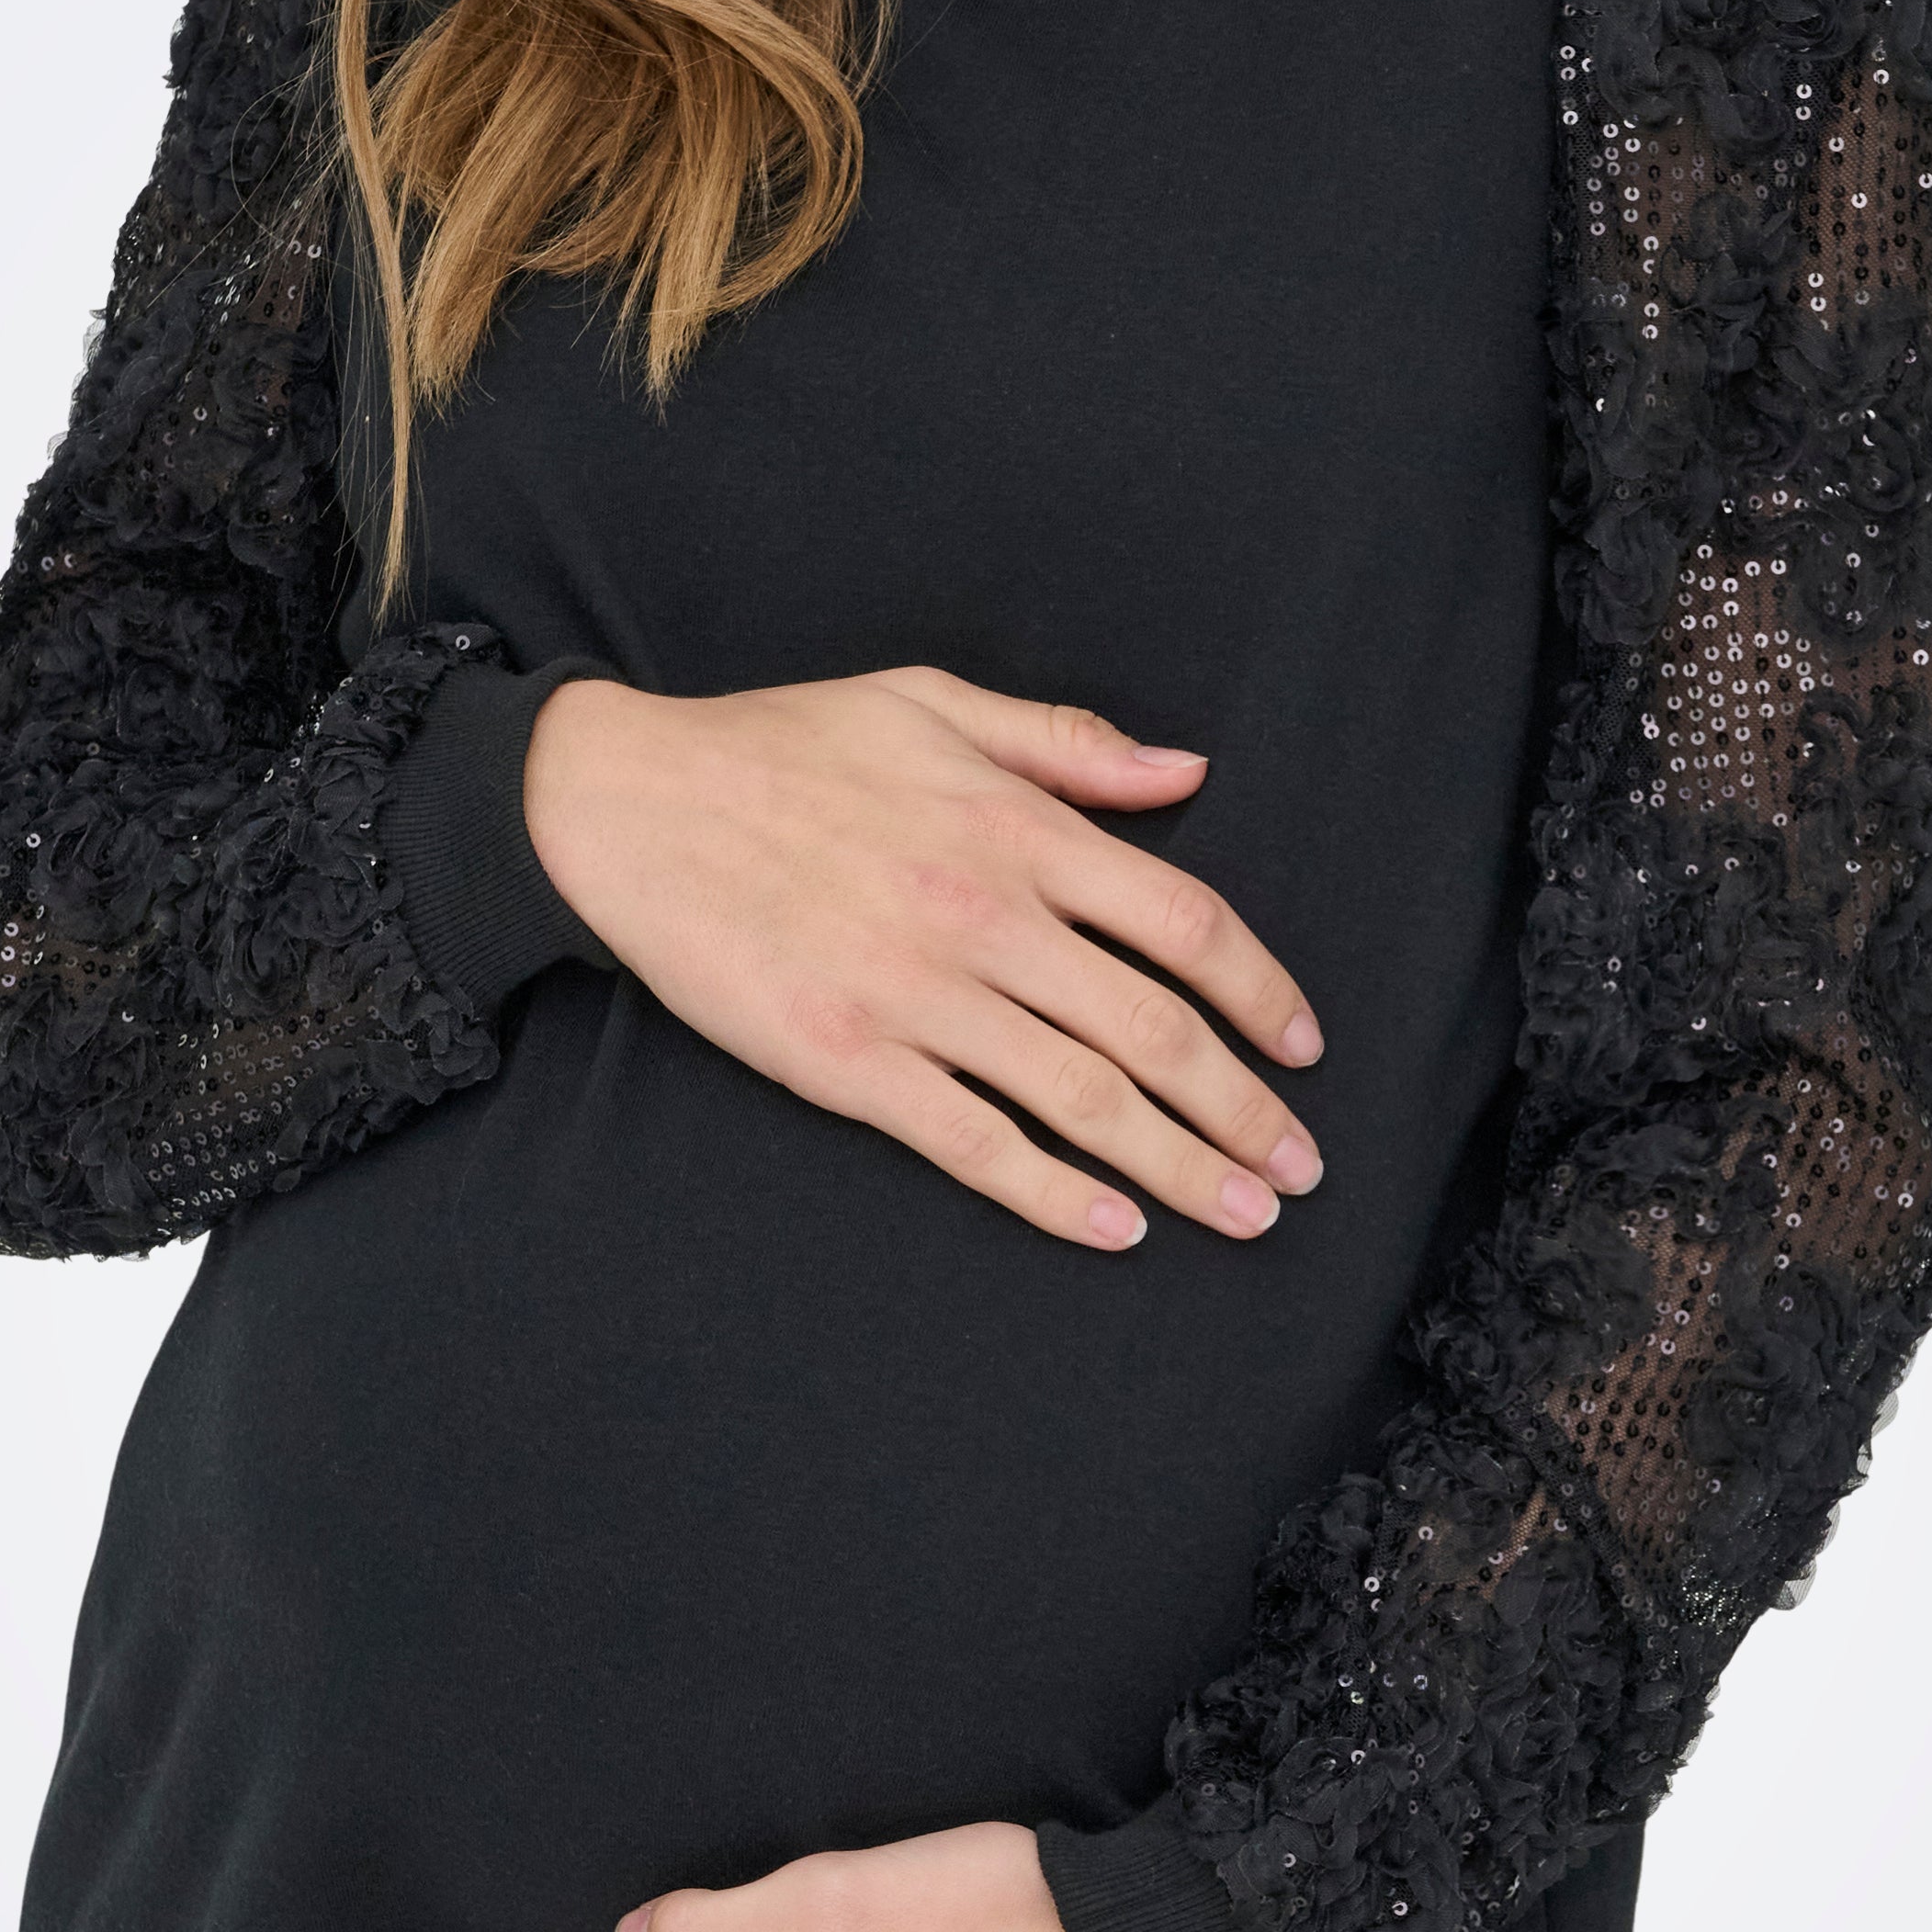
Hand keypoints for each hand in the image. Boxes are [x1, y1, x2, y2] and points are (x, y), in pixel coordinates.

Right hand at [522, 666, 1322, 1249]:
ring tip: (1247, 1215)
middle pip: (1156, 1029)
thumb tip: (1187, 769)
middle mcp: (985, 916)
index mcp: (1017, 828)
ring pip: (1085, 1098)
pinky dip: (1056, 1193)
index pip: (1186, 922)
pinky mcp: (848, 1062)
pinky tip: (1115, 1228)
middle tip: (1300, 1166)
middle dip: (1245, 1110)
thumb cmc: (781, 746)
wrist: (628, 804)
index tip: (1303, 1045)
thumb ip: (1066, 743)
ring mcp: (917, 997)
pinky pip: (976, 1143)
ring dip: (1182, 1168)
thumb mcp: (931, 704)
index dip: (1263, 992)